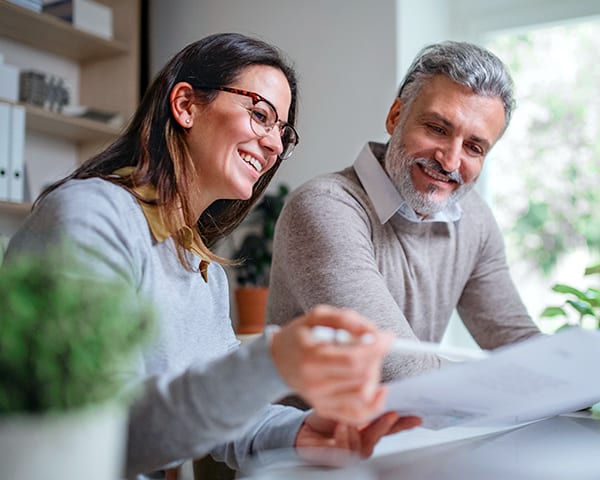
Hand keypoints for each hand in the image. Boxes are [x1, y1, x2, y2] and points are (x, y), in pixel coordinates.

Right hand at [270, 305, 394, 424]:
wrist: (277, 361)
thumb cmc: (299, 336)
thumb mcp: (317, 316)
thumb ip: (346, 319)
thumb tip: (373, 332)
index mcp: (311, 357)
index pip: (354, 359)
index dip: (376, 347)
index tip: (387, 337)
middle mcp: (315, 383)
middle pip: (362, 376)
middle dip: (375, 357)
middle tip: (373, 345)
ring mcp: (320, 400)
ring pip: (364, 393)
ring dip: (374, 374)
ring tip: (366, 361)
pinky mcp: (325, 409)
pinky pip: (358, 415)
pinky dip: (374, 404)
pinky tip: (378, 389)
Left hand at [295, 411, 421, 458]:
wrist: (303, 429)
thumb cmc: (324, 417)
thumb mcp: (344, 403)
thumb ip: (363, 403)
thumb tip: (381, 392)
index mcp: (368, 427)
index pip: (391, 426)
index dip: (404, 423)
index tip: (417, 416)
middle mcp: (364, 441)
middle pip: (381, 436)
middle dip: (386, 425)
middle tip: (390, 413)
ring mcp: (353, 452)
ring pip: (365, 447)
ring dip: (358, 431)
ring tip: (347, 420)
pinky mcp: (340, 459)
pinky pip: (348, 452)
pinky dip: (344, 438)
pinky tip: (339, 428)